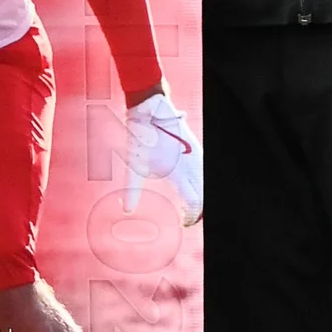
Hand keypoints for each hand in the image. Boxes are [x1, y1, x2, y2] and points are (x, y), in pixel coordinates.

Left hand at [124, 89, 203, 224]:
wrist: (151, 108)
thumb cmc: (139, 136)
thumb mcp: (133, 165)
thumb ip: (133, 190)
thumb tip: (127, 211)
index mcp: (178, 172)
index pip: (194, 202)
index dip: (192, 216)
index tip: (185, 222)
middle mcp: (191, 165)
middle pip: (202, 196)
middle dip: (198, 210)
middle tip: (188, 218)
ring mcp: (196, 155)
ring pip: (204, 183)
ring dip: (200, 196)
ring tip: (190, 205)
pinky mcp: (195, 148)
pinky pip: (203, 170)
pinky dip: (200, 183)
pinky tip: (192, 185)